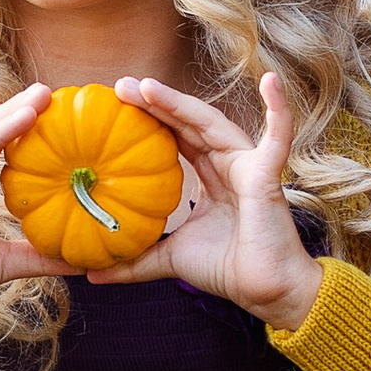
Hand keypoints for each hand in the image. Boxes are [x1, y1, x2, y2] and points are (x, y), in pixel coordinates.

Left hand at [91, 71, 323, 334]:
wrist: (264, 290)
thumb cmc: (226, 269)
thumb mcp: (169, 260)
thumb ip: (134, 262)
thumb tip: (91, 274)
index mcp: (208, 176)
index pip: (174, 137)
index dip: (148, 118)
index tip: (113, 104)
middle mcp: (227, 163)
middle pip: (187, 123)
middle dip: (155, 102)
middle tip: (119, 86)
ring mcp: (248, 164)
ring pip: (211, 122)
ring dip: (180, 102)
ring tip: (146, 86)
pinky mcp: (267, 174)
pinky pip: (278, 136)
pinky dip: (278, 109)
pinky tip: (271, 80)